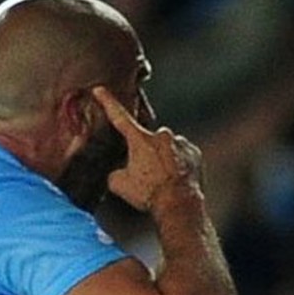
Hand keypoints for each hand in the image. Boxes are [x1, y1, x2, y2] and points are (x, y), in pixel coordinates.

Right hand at [93, 86, 202, 212]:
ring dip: (161, 158)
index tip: (100, 89)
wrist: (179, 205)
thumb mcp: (119, 185)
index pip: (119, 117)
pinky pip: (181, 154)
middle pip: (146, 140)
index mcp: (140, 140)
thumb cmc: (148, 194)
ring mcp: (180, 143)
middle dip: (144, 152)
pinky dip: (176, 163)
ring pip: (165, 147)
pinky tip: (174, 179)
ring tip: (161, 180)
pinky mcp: (194, 153)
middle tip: (144, 174)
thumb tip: (120, 170)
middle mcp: (161, 136)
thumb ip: (116, 171)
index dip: (107, 102)